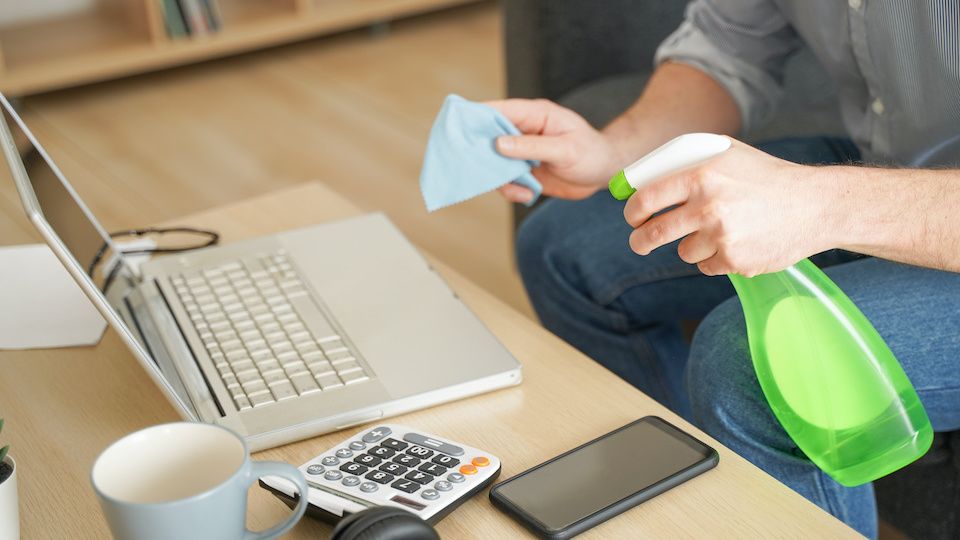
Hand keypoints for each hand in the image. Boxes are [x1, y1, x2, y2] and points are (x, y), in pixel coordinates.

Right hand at [485, 99, 622, 201]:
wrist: (605, 174)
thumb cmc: (591, 153)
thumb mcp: (565, 150)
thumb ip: (532, 147)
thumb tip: (498, 144)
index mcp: (533, 115)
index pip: (497, 110)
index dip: (475, 117)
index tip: (456, 128)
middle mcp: (522, 131)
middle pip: (487, 137)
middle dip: (481, 154)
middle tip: (477, 169)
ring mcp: (520, 151)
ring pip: (493, 162)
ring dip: (500, 178)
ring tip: (521, 188)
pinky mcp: (522, 170)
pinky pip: (505, 180)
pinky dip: (512, 190)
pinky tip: (528, 194)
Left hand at [623, 138, 832, 276]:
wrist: (814, 205)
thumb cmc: (765, 176)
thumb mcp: (726, 153)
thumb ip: (684, 162)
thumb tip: (642, 179)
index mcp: (700, 175)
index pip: (646, 199)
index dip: (633, 212)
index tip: (633, 218)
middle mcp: (708, 206)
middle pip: (653, 233)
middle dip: (641, 241)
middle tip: (641, 242)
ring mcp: (722, 236)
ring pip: (683, 251)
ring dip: (692, 245)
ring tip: (720, 230)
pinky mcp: (735, 260)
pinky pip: (706, 266)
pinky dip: (715, 259)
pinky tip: (738, 242)